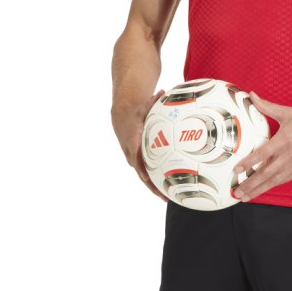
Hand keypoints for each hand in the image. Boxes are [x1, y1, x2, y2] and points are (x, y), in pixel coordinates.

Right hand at [114, 89, 168, 203]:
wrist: (123, 114)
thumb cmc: (136, 109)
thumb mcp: (143, 105)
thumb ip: (153, 101)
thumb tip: (163, 92)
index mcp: (132, 142)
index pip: (136, 158)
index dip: (143, 169)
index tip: (149, 179)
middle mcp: (132, 153)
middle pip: (142, 173)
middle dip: (152, 186)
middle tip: (164, 196)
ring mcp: (134, 158)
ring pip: (144, 176)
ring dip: (155, 188)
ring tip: (168, 198)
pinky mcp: (138, 159)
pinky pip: (147, 172)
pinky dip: (155, 180)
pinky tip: (168, 188)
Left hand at [231, 90, 291, 201]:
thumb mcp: (287, 112)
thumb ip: (267, 106)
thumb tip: (253, 96)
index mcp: (283, 141)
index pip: (262, 155)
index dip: (248, 163)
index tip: (236, 170)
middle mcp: (288, 156)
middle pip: (266, 174)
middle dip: (250, 184)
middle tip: (237, 192)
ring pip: (274, 181)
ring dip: (259, 189)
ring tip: (246, 196)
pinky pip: (284, 180)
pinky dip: (272, 185)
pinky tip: (264, 189)